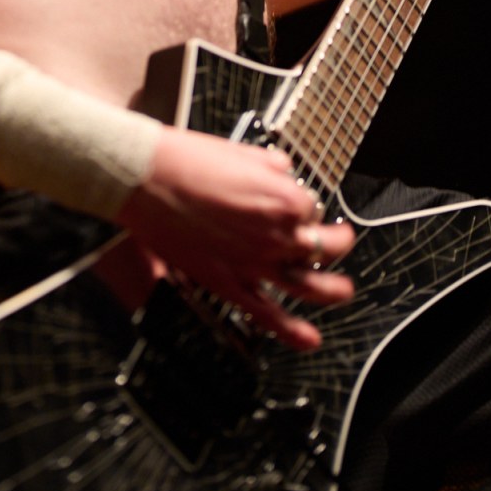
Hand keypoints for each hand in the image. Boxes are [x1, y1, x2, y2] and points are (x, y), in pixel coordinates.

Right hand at [117, 126, 354, 349]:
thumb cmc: (187, 160)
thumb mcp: (242, 151)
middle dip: (337, 243)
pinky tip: (308, 339)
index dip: (305, 204)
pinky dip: (292, 331)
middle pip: (323, 247)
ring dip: (333, 291)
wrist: (147, 178)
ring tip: (343, 290)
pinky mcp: (228, 283)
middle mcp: (277, 235)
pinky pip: (267, 314)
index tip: (295, 201)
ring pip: (308, 286)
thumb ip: (272, 166)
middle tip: (339, 239)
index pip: (312, 208)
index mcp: (284, 199)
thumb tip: (283, 171)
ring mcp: (254, 263)